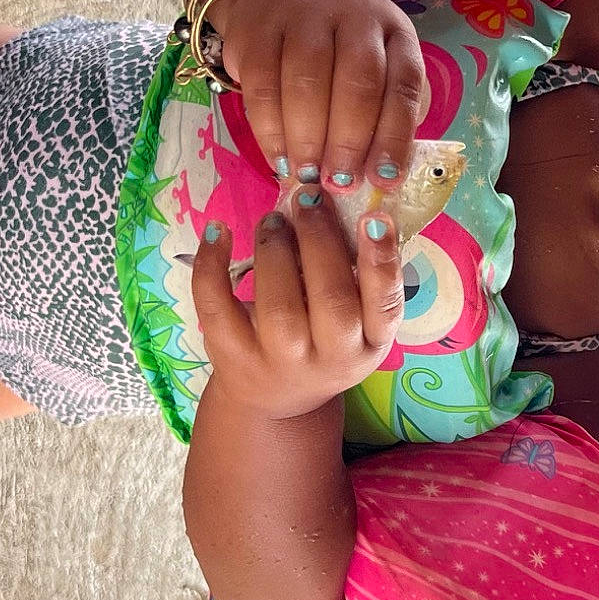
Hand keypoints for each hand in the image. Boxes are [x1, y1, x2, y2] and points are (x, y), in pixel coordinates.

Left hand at [186, 196, 402, 421]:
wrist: (276, 399)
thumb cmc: (324, 342)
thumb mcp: (356, 322)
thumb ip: (356, 276)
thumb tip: (337, 207)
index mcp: (369, 343)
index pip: (385, 306)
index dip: (381, 262)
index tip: (374, 218)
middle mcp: (331, 359)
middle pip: (331, 301)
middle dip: (319, 241)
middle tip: (309, 200)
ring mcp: (280, 362)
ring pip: (278, 306)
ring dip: (275, 250)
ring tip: (274, 220)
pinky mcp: (233, 357)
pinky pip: (217, 308)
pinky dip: (212, 266)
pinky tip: (218, 231)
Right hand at [211, 0, 424, 189]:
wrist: (277, 1)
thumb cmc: (336, 55)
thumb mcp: (374, 75)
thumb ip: (380, 120)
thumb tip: (377, 178)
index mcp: (393, 32)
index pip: (404, 83)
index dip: (396, 135)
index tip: (383, 178)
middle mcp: (354, 16)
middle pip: (358, 79)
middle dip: (349, 140)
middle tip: (339, 180)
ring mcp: (304, 15)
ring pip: (307, 81)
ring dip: (308, 138)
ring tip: (308, 174)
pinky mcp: (258, 29)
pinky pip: (262, 84)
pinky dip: (270, 129)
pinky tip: (278, 158)